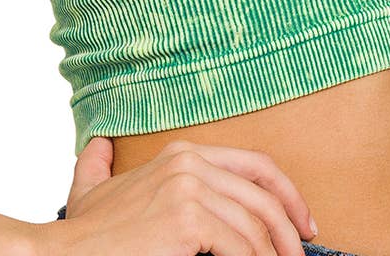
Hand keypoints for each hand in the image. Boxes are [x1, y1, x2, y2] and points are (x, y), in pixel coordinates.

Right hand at [31, 135, 317, 255]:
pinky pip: (242, 246)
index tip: (305, 225)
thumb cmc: (83, 237)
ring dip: (275, 255)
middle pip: (265, 195)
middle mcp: (189, 161)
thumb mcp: (93, 187)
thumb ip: (99, 163)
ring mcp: (188, 187)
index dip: (288, 195)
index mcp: (181, 153)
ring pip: (257, 226)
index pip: (257, 166)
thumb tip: (100, 145)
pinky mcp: (188, 218)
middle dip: (292, 231)